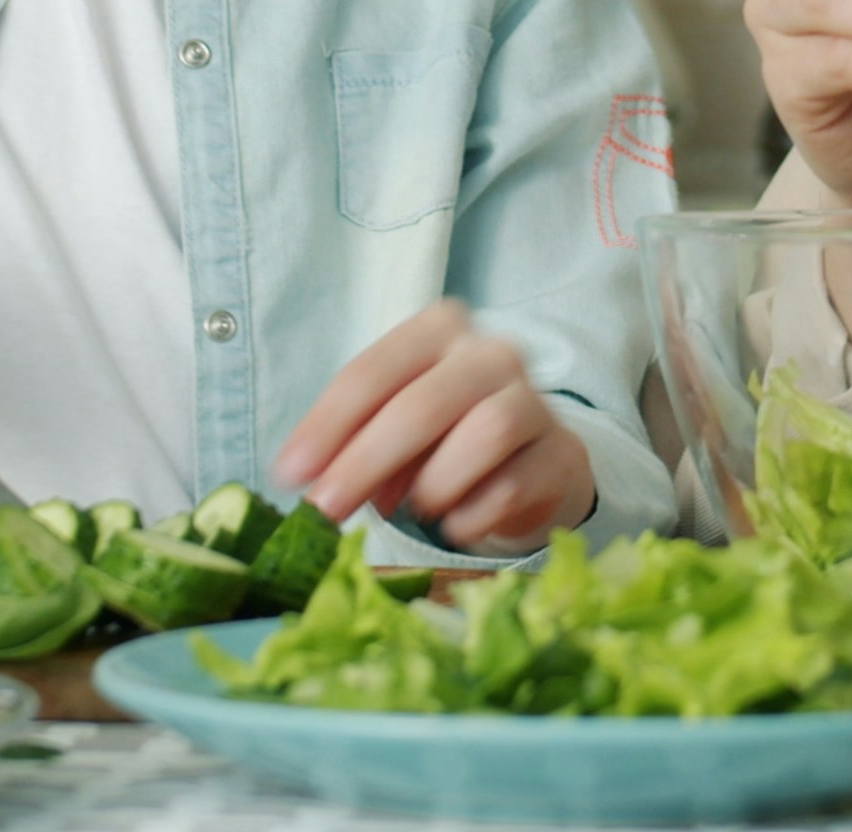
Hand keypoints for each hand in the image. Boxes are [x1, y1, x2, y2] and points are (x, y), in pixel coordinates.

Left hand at [273, 300, 595, 553]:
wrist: (529, 463)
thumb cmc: (443, 438)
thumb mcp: (392, 428)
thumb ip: (355, 444)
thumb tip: (312, 484)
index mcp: (438, 330)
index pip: (373, 373)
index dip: (326, 426)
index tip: (290, 475)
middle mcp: (491, 353)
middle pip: (423, 405)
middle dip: (365, 463)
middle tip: (325, 511)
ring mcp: (535, 400)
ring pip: (484, 434)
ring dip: (433, 484)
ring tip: (415, 507)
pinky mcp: (561, 454)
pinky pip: (511, 486)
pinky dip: (470, 514)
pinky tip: (455, 522)